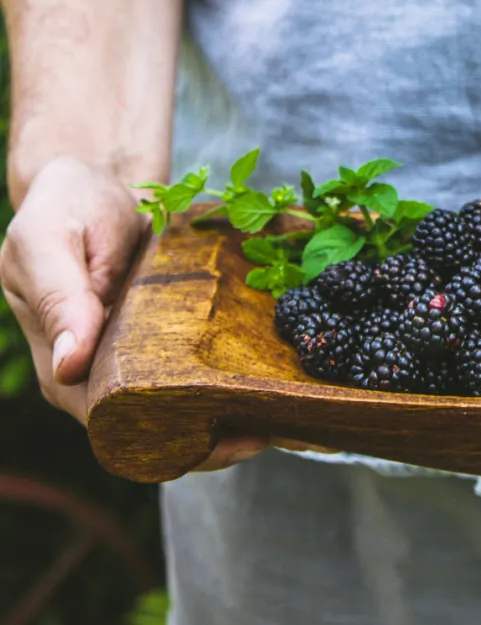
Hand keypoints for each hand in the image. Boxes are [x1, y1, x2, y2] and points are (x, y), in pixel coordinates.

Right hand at [1, 156, 267, 472]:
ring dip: (236, 403)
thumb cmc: (60, 208)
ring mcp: (136, 355)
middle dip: (221, 434)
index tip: (241, 437)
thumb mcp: (47, 243)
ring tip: (288, 397)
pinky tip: (275, 360)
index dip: (182, 446)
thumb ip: (60, 298)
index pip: (124, 434)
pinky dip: (235, 363)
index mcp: (66, 373)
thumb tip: (71, 363)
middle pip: (165, 428)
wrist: (91, 178)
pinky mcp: (164, 331)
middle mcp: (103, 376)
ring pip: (188, 400)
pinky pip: (200, 360)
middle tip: (281, 419)